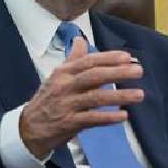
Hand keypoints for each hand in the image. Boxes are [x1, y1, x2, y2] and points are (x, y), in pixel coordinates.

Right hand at [18, 38, 143, 158]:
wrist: (28, 128)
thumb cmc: (48, 99)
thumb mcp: (57, 76)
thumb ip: (73, 59)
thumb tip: (80, 39)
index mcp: (64, 72)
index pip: (88, 61)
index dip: (108, 58)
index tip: (127, 57)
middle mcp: (65, 86)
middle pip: (94, 76)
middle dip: (118, 72)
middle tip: (139, 71)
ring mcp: (67, 105)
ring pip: (96, 98)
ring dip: (119, 96)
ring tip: (139, 94)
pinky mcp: (69, 123)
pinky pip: (91, 119)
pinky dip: (108, 117)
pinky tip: (124, 116)